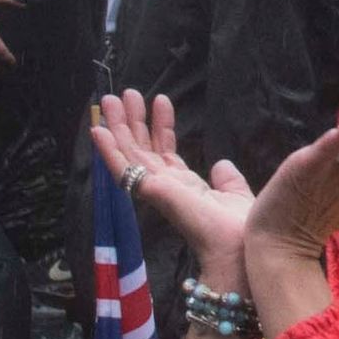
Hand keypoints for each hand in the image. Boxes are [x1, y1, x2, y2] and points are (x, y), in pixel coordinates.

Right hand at [85, 91, 255, 274]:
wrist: (239, 243)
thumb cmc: (240, 226)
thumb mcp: (234, 193)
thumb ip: (227, 179)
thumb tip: (221, 163)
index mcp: (183, 187)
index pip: (165, 152)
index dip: (161, 125)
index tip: (161, 100)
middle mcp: (165, 187)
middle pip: (141, 149)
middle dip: (133, 121)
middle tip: (125, 94)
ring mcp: (155, 190)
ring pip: (128, 153)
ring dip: (118, 126)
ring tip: (111, 98)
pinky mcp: (150, 192)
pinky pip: (122, 169)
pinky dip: (109, 150)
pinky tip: (98, 130)